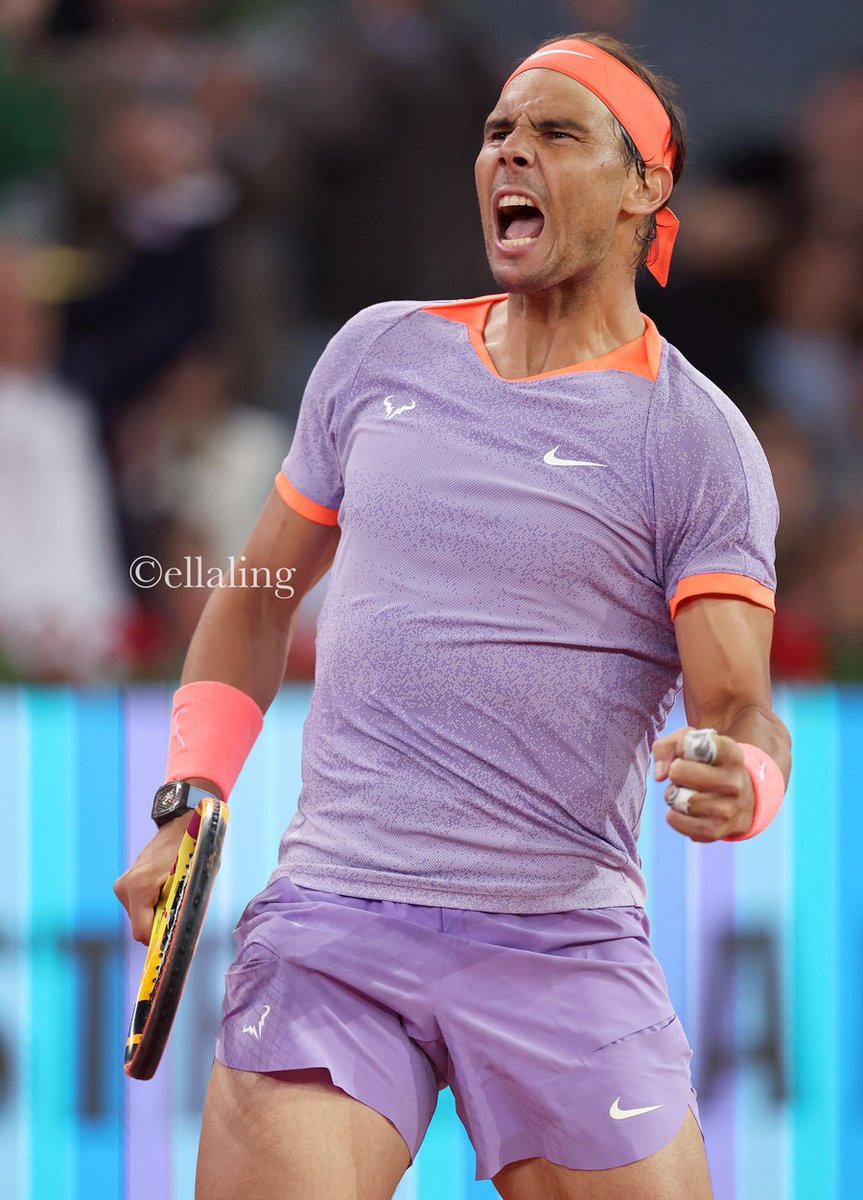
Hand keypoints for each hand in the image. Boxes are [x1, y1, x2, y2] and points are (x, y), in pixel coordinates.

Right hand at [113, 811, 195, 943]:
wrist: (180, 825)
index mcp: (139, 887)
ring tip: (173, 895)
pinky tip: (165, 891)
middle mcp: (125, 887)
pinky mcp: (124, 885)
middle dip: (160, 924)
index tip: (177, 936)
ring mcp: (122, 886)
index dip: (161, 939)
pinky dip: (152, 906)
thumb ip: (183, 908)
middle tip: (180, 909)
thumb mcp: (194, 880)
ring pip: (139, 918)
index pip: (142, 933)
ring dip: (157, 914)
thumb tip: (180, 935)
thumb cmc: (191, 851)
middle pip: (141, 926)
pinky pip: (138, 907)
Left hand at [652, 726, 754, 842]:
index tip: (690, 752)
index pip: (696, 745)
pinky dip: (673, 813)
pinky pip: (674, 819)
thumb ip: (668, 746)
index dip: (682, 747)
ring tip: (687, 792)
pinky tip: (687, 809)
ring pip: (675, 798)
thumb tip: (660, 775)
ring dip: (673, 794)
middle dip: (674, 772)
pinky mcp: (714, 831)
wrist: (740, 800)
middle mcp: (734, 783)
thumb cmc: (708, 765)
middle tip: (684, 775)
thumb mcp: (693, 744)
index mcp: (732, 755)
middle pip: (678, 771)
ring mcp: (726, 810)